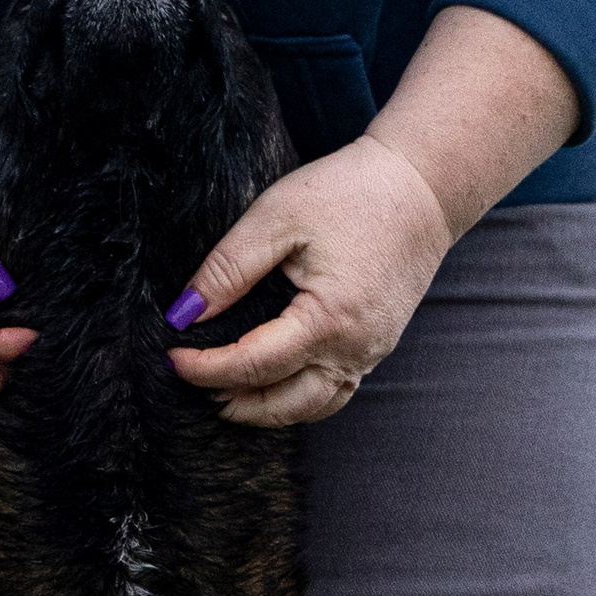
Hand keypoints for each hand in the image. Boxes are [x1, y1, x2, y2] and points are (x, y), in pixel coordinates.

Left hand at [165, 136, 455, 427]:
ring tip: (226, 396)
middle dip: (234, 402)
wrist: (423, 185)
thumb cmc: (351, 192)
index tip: (173, 358)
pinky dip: (299, 398)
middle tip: (193, 385)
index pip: (254, 366)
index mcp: (328, 319)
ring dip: (267, 410)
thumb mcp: (277, 217)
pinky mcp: (380, 343)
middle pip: (284, 403)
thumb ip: (228, 268)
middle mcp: (356, 347)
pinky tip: (273, 384)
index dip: (207, 368)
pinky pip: (336, 389)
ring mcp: (373, 351)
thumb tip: (185, 313)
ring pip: (314, 406)